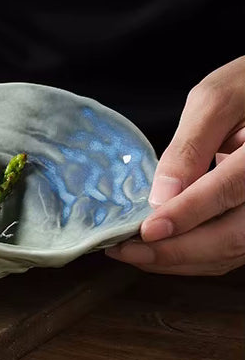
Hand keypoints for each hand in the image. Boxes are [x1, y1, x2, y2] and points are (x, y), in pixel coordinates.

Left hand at [106, 57, 244, 275]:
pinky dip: (195, 254)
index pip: (229, 190)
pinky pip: (233, 248)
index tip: (147, 230)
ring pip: (231, 251)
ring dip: (181, 259)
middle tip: (125, 251)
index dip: (187, 214)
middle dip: (175, 251)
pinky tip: (161, 247)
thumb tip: (161, 197)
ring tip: (133, 252)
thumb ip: (190, 147)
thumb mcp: (217, 99)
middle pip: (232, 237)